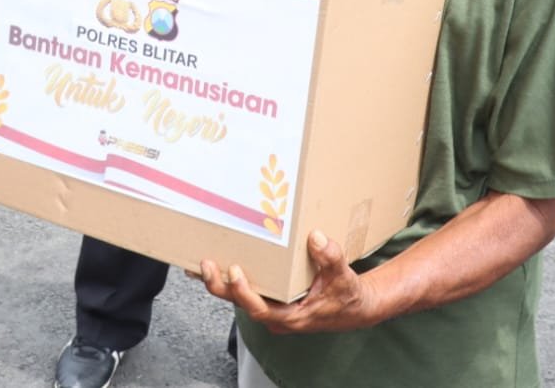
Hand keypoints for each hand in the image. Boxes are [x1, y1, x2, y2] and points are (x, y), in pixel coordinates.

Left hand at [198, 230, 380, 333]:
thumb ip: (331, 258)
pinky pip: (246, 290)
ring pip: (239, 297)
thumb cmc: (347, 295)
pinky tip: (216, 263)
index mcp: (292, 316)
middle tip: (206, 263)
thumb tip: (316, 238)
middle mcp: (276, 315)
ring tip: (200, 262)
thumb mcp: (344, 277)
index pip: (259, 308)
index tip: (234, 271)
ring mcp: (272, 307)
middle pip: (240, 303)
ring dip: (220, 281)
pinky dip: (230, 278)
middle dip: (220, 285)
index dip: (243, 292)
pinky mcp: (271, 298)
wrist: (354, 307)